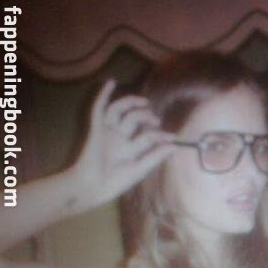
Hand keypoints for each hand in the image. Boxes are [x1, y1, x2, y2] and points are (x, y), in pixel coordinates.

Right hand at [69, 79, 173, 209]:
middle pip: (134, 120)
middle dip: (146, 117)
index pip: (148, 136)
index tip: (173, 138)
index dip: (161, 136)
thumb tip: (175, 144)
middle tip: (155, 120)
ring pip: (119, 111)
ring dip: (131, 103)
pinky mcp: (96, 129)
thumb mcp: (140, 169)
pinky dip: (103, 95)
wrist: (92, 186)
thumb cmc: (115, 182)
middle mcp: (119, 138)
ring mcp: (107, 132)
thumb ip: (156, 156)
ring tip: (144, 103)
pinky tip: (111, 82)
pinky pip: (98, 109)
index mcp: (130, 149)